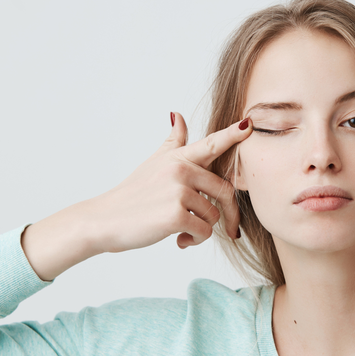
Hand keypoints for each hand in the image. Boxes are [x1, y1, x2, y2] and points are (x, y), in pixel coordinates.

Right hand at [90, 112, 251, 252]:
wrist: (104, 220)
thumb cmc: (133, 194)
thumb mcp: (154, 162)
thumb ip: (173, 141)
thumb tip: (178, 115)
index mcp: (178, 157)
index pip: (211, 143)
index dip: (232, 135)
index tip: (250, 124)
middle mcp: (180, 170)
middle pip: (224, 191)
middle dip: (228, 214)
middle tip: (228, 229)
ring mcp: (178, 191)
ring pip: (213, 215)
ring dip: (204, 230)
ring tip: (185, 231)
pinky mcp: (175, 214)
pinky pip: (203, 231)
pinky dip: (195, 240)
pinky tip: (180, 240)